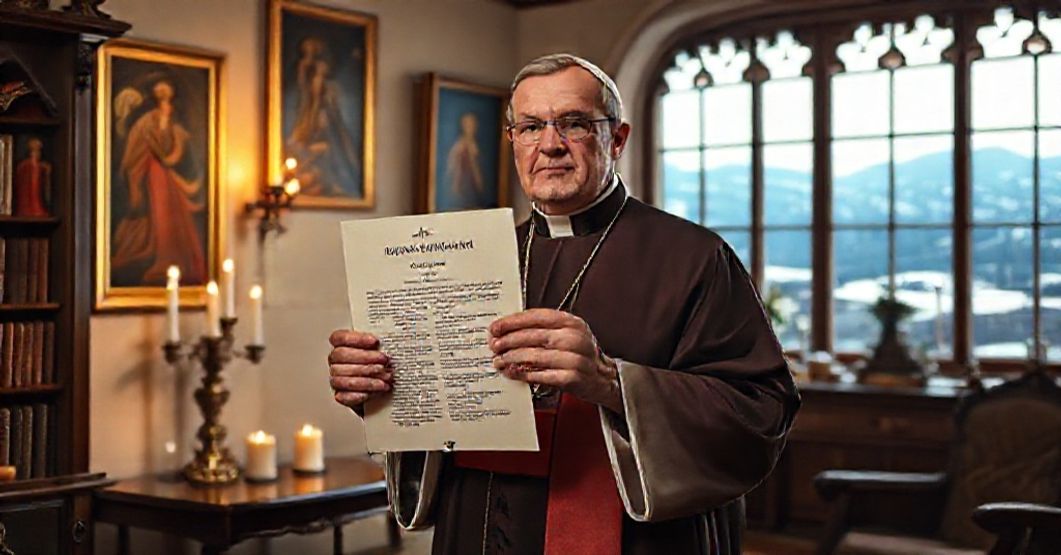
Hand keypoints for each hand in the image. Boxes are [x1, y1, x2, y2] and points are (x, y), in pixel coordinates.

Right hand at [328, 329, 392, 413]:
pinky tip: (371, 393)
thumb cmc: (381, 366)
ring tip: (385, 380)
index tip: (375, 341)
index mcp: (342, 346)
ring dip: (367, 380)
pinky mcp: (341, 396)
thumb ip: (381, 343)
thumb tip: (389, 340)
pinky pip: (344, 396)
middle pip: (341, 355)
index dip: (356, 338)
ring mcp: (336, 379)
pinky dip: (358, 395)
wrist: (383, 392)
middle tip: (384, 361)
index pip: (339, 338)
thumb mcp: (382, 350)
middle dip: (366, 357)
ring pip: (343, 378)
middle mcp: (336, 362)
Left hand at [489, 309, 621, 412]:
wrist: (603, 377)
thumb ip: (543, 328)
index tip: (496, 327)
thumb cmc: (579, 354)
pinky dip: (523, 374)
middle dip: (508, 341)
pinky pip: (540, 375)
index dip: (513, 321)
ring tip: (499, 360)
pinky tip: (512, 372)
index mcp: (571, 322)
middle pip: (533, 336)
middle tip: (494, 345)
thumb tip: (508, 329)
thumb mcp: (568, 333)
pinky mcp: (571, 378)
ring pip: (534, 356)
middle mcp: (574, 338)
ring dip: (512, 358)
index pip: (537, 317)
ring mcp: (574, 359)